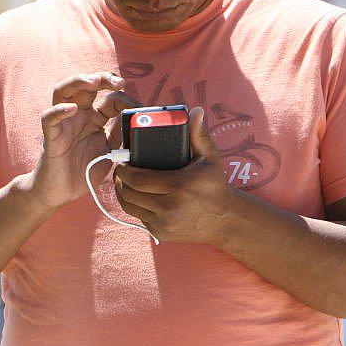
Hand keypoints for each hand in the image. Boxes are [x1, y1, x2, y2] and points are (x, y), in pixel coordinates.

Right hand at [22, 72, 139, 209]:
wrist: (61, 193)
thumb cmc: (84, 172)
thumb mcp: (111, 152)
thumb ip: (121, 135)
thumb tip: (136, 119)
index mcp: (94, 118)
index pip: (109, 98)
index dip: (123, 98)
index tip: (135, 107)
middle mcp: (78, 116)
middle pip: (85, 86)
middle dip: (102, 78)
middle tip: (118, 81)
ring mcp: (64, 123)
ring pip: (63, 91)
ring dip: (77, 82)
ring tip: (91, 82)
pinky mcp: (51, 136)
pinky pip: (49, 118)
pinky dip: (59, 110)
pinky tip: (71, 108)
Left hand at [113, 106, 238, 243]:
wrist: (226, 220)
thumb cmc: (215, 185)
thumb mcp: (210, 158)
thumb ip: (199, 134)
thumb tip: (196, 111)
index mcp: (178, 186)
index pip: (136, 178)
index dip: (123, 169)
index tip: (121, 160)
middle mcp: (169, 207)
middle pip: (128, 193)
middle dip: (120, 180)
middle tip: (121, 169)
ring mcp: (163, 223)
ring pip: (130, 207)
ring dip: (123, 193)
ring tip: (124, 181)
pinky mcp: (161, 234)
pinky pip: (139, 218)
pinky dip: (135, 206)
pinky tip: (137, 196)